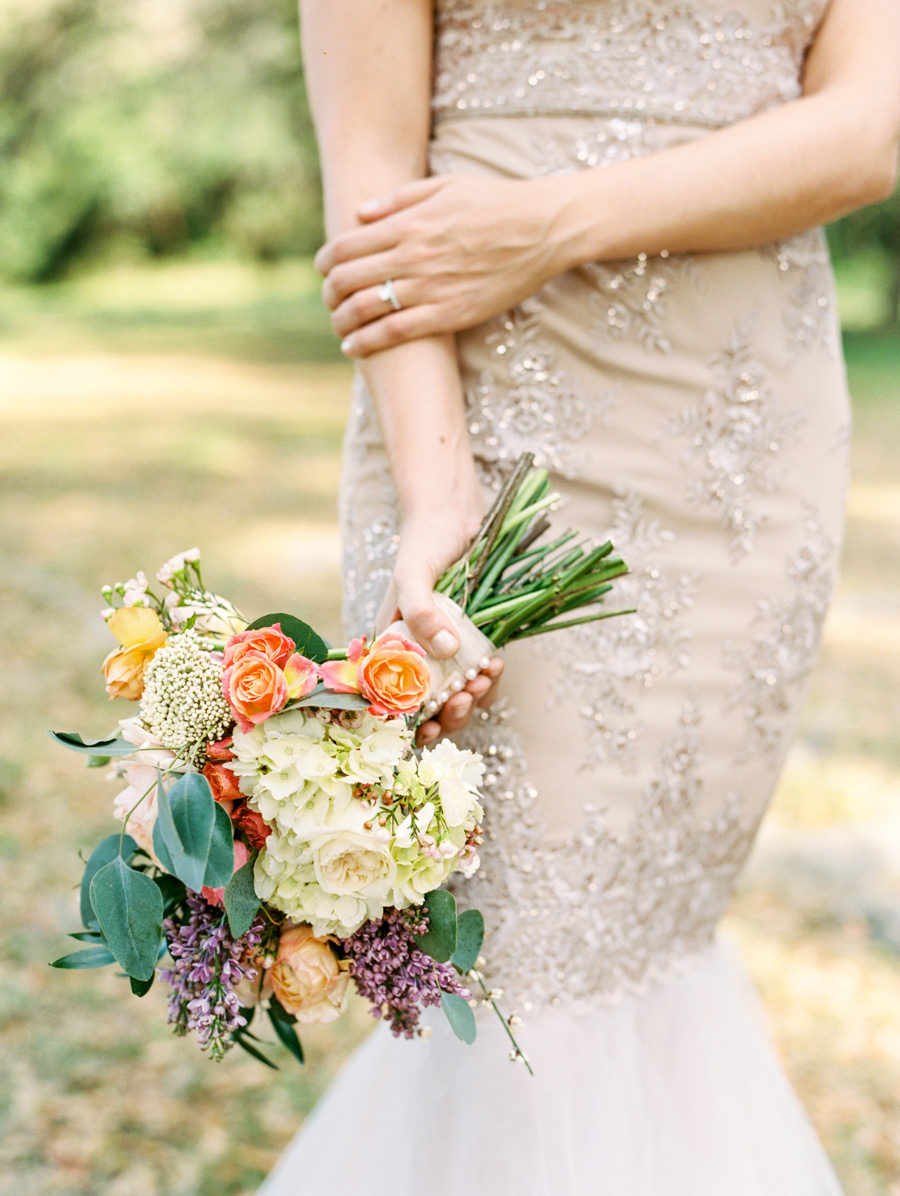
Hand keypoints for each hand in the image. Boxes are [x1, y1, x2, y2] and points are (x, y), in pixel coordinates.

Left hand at [315, 174, 569, 356]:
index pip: (344, 247)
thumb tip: (361, 213)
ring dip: (341, 323)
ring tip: (339, 328)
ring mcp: (429, 286)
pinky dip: (367, 343)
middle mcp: (411, 255)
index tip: (322, 270)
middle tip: (329, 302)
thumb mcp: (445, 185)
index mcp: (406, 223)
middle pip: (346, 281)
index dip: (324, 262)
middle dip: (328, 295)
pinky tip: (354, 348)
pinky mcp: (449, 314)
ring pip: (364, 309)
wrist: (542, 228)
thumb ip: (399, 199)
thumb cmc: (496, 202)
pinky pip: (395, 332)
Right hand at [375, 503, 503, 743]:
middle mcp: (416, 653)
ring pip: (458, 693)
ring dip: (472, 697)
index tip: (428, 729)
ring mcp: (446, 648)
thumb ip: (421, 610)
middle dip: (448, 712)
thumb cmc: (422, 542)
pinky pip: (481, 671)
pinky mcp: (473, 639)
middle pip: (429, 705)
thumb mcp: (413, 575)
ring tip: (484, 680)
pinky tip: (497, 663)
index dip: (409, 723)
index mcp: (390, 646)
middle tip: (465, 698)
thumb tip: (445, 650)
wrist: (454, 514)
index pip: (392, 699)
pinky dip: (490, 675)